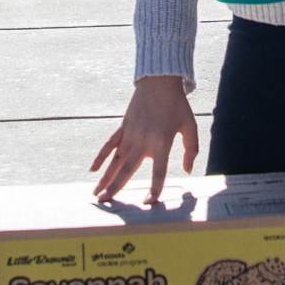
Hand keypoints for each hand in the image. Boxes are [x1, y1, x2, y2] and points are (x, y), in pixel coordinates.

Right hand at [90, 75, 198, 203]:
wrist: (159, 82)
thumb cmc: (177, 105)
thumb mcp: (190, 126)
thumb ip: (191, 149)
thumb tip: (188, 170)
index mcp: (162, 142)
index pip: (158, 172)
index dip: (154, 188)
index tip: (148, 202)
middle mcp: (143, 140)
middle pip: (127, 169)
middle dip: (115, 187)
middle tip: (105, 202)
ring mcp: (130, 134)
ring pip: (115, 160)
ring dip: (105, 178)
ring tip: (96, 193)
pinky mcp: (123, 127)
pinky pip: (109, 145)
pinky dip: (100, 157)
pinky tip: (93, 170)